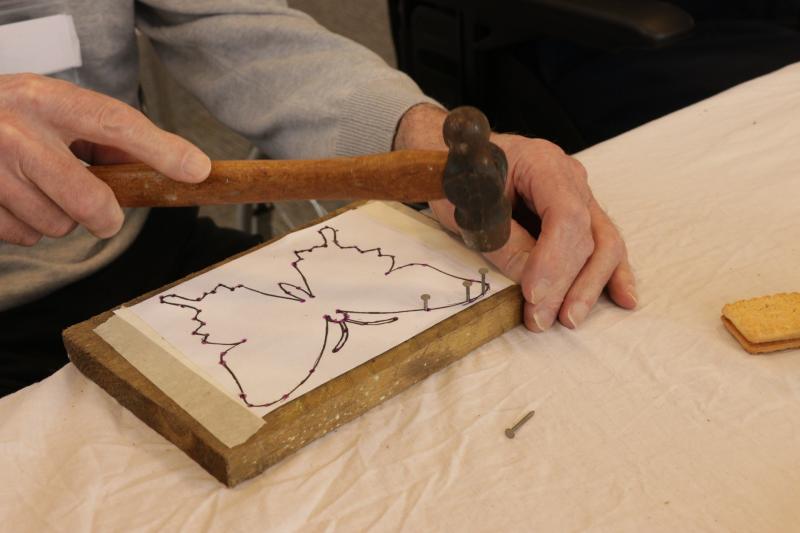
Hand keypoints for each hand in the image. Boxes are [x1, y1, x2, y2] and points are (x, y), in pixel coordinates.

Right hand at [0, 73, 210, 245]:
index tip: (197, 170)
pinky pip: (25, 236)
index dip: (162, 149)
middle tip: (104, 215)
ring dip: (58, 218)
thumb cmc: (12, 119)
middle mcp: (18, 129)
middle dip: (105, 217)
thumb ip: (103, 138)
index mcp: (48, 99)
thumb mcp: (54, 110)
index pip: (116, 123)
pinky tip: (14, 200)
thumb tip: (168, 166)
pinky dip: (27, 227)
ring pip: (57, 225)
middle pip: (89, 199)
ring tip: (38, 189)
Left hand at [395, 104, 636, 330]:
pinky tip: (623, 299)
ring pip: (604, 243)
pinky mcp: (580, 216)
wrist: (458, 157)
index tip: (532, 293)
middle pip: (589, 234)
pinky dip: (612, 274)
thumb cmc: (458, 176)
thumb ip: (502, 242)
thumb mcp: (468, 208)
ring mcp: (580, 196)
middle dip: (568, 283)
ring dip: (589, 286)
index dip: (553, 259)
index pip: (565, 214)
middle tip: (541, 318)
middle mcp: (570, 178)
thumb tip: (531, 286)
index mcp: (542, 163)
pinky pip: (603, 245)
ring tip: (569, 319)